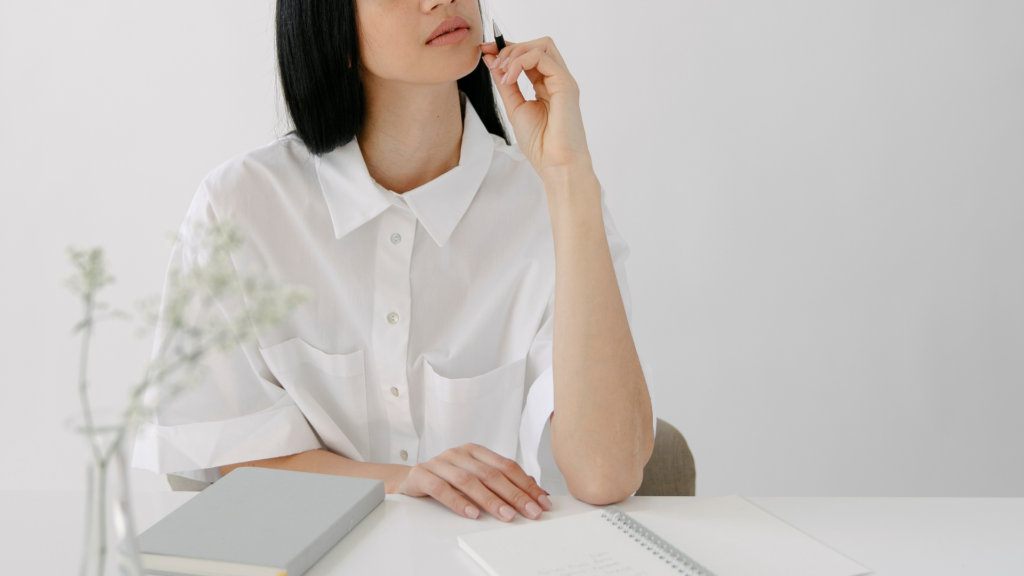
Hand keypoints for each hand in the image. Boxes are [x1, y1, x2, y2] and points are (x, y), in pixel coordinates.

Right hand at [395, 443, 551, 520]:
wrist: (412, 479)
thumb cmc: (448, 479)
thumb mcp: (476, 478)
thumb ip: (502, 482)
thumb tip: (536, 492)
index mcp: (476, 451)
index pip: (506, 466)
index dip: (526, 484)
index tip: (541, 501)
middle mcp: (459, 454)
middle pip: (491, 474)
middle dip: (514, 494)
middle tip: (530, 511)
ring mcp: (440, 463)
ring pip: (468, 481)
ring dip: (490, 500)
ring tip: (506, 515)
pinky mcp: (422, 475)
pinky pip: (441, 489)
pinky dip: (458, 502)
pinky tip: (472, 514)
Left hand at [479, 37, 592, 179]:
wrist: (555, 163)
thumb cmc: (540, 143)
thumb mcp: (514, 107)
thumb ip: (505, 83)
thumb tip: (491, 60)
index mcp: (546, 85)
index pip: (529, 55)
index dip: (507, 49)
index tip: (485, 50)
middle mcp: (557, 80)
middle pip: (537, 45)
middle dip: (511, 48)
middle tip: (492, 61)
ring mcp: (563, 80)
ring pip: (542, 46)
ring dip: (516, 53)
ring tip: (501, 71)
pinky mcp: (565, 84)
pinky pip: (542, 57)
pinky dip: (521, 62)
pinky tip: (509, 77)